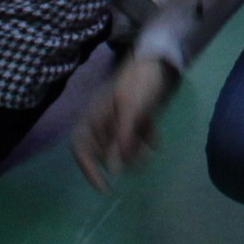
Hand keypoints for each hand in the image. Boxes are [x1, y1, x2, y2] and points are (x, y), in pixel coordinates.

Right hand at [75, 55, 179, 188]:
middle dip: (120, 159)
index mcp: (94, 115)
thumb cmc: (141, 80)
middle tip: (138, 163)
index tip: (104, 187)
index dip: (88, 169)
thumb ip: (122, 139)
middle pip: (104, 149)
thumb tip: (113, 169)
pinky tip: (156, 142)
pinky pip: (136, 134)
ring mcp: (120, 116)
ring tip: (149, 151)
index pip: (81, 147)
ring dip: (134, 151)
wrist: (162, 56)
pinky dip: (144, 139)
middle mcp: (104, 118)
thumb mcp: (131, 110)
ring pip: (122, 143)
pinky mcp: (136, 114)